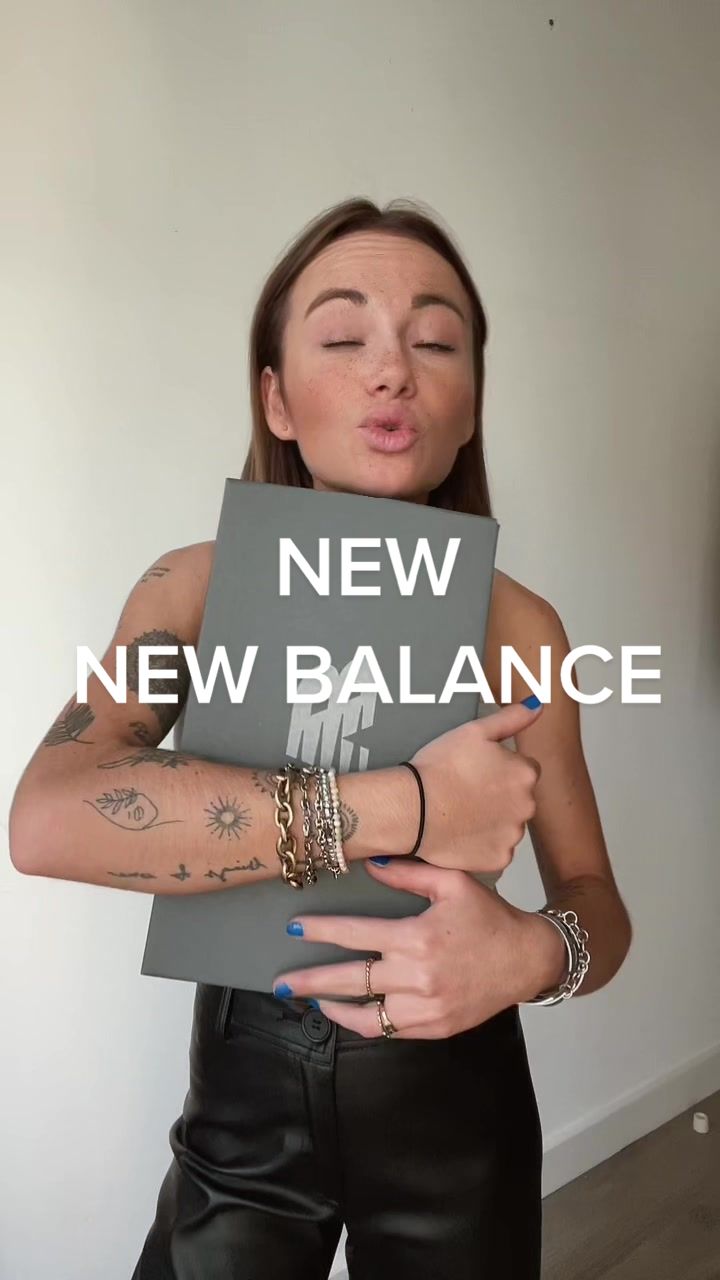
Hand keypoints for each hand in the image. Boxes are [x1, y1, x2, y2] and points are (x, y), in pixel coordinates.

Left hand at [272, 857, 532, 1038]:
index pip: (357, 935)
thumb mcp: (453, 883)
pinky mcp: (434, 1028)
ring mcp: (426, 1008)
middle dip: (310, 982)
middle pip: (351, 980)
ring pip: (366, 1016)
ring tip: (309, 1001)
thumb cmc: (489, 917)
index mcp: (417, 938)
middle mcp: (417, 977)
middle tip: (281, 984)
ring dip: (333, 1008)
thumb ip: (409, 874)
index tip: (296, 928)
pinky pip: (389, 1031)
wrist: (527, 959)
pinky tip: (348, 1013)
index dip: (323, 931)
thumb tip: (370, 864)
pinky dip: (364, 1023)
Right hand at [409, 699, 542, 875]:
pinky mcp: (498, 858)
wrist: (412, 808)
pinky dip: (482, 843)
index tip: (476, 772)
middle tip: (466, 791)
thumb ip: (511, 718)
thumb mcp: (474, 731)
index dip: (498, 770)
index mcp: (525, 773)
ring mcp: (513, 835)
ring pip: (508, 824)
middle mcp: (527, 806)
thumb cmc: (438, 769)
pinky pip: (496, 850)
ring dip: (492, 820)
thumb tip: (536, 705)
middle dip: (499, 796)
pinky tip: (462, 831)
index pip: (523, 769)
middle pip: (518, 798)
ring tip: (461, 811)